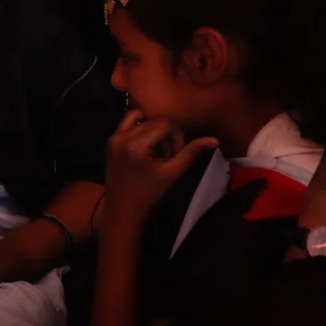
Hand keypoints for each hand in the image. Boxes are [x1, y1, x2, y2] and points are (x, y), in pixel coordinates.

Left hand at [102, 109, 217, 231]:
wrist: (123, 209)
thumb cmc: (150, 194)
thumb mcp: (172, 173)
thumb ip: (191, 153)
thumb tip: (214, 139)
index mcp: (136, 143)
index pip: (165, 122)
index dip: (176, 136)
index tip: (175, 155)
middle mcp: (122, 135)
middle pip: (154, 119)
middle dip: (166, 134)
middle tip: (166, 156)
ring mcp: (113, 136)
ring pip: (141, 117)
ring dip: (153, 129)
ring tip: (156, 150)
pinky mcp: (110, 140)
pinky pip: (128, 123)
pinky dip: (140, 128)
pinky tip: (146, 146)